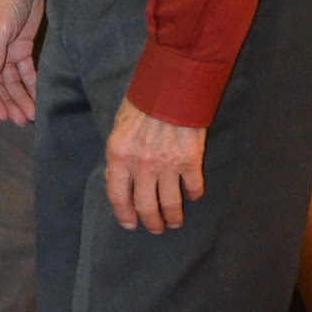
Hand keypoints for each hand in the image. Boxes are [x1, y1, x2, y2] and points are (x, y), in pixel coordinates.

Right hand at [0, 0, 43, 123]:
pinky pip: (25, 70)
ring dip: (20, 96)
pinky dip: (30, 83)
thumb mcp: (0, 25)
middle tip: (21, 121)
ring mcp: (5, 49)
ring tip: (30, 115)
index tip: (3, 116)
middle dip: (8, 102)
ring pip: (11, 79)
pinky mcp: (21, 46)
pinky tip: (37, 96)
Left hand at [104, 97, 204, 232]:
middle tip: (155, 228)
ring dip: (173, 217)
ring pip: (170, 204)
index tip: (130, 224)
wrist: (172, 83)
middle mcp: (141, 165)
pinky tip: (192, 196)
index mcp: (119, 155)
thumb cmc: (143, 101)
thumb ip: (119, 154)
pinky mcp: (190, 160)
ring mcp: (167, 165)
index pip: (118, 196)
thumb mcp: (119, 126)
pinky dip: (193, 195)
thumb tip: (119, 179)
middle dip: (151, 222)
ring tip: (174, 222)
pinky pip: (193, 188)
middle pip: (145, 207)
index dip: (124, 215)